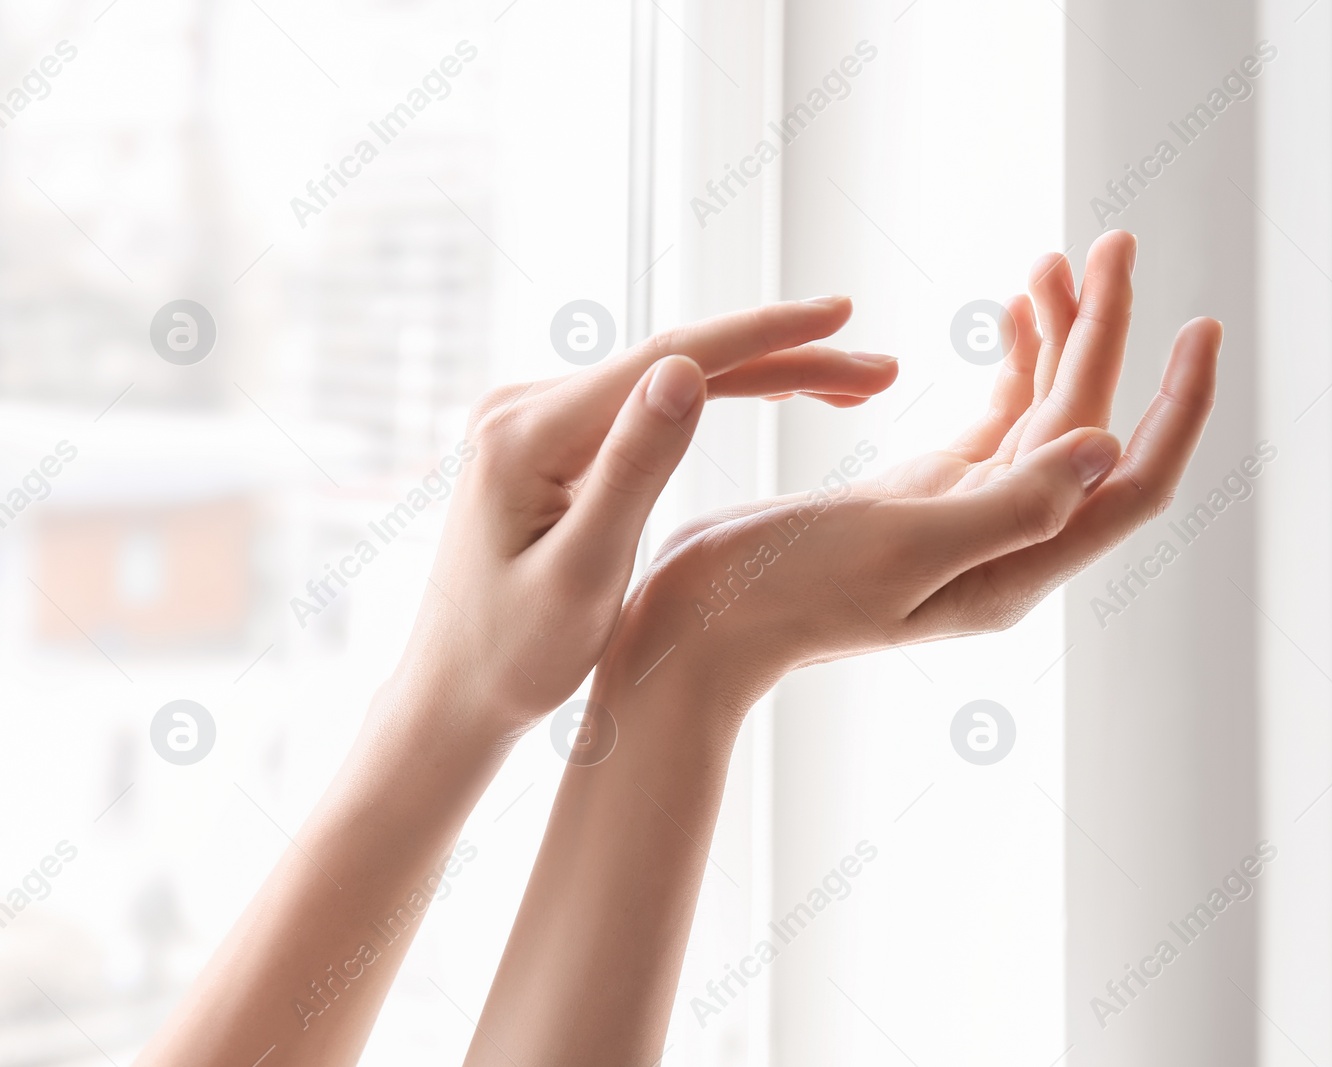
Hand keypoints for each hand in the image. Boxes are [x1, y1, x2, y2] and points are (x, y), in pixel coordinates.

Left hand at [384, 298, 897, 739]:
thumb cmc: (514, 658)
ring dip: (761, 374)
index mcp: (526, 433)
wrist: (452, 694)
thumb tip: (684, 370)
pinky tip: (770, 392)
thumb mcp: (582, 572)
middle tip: (880, 370)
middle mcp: (524, 406)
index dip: (763, 335)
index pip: (667, 359)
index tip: (840, 318)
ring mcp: (534, 418)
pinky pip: (645, 404)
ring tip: (849, 385)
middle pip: (677, 361)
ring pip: (669, 379)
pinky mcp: (549, 439)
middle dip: (783, 358)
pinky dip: (716, 398)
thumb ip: (633, 470)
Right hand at [613, 231, 1218, 704]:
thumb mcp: (902, 549)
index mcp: (1015, 567)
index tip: (1198, 325)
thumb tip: (1107, 448)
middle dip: (1108, 335)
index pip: (1131, 486)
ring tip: (1058, 259)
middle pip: (1087, 428)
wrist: (700, 623)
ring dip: (1058, 337)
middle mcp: (1003, 543)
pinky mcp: (919, 492)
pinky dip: (1009, 363)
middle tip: (1113, 243)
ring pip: (1040, 415)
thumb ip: (1010, 506)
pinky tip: (1014, 311)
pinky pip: (990, 418)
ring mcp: (962, 515)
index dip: (1177, 409)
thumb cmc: (786, 596)